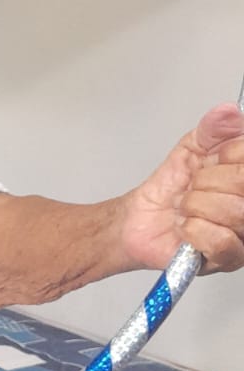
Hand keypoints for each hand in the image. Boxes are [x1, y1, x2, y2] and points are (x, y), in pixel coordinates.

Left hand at [121, 104, 243, 274]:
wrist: (138, 221)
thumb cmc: (168, 190)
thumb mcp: (189, 150)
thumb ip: (210, 130)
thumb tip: (227, 112)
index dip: (226, 155)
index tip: (209, 160)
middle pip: (243, 182)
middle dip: (205, 181)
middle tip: (192, 188)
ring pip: (234, 211)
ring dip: (196, 206)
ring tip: (186, 209)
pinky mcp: (228, 258)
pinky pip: (222, 240)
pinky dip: (194, 230)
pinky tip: (186, 229)